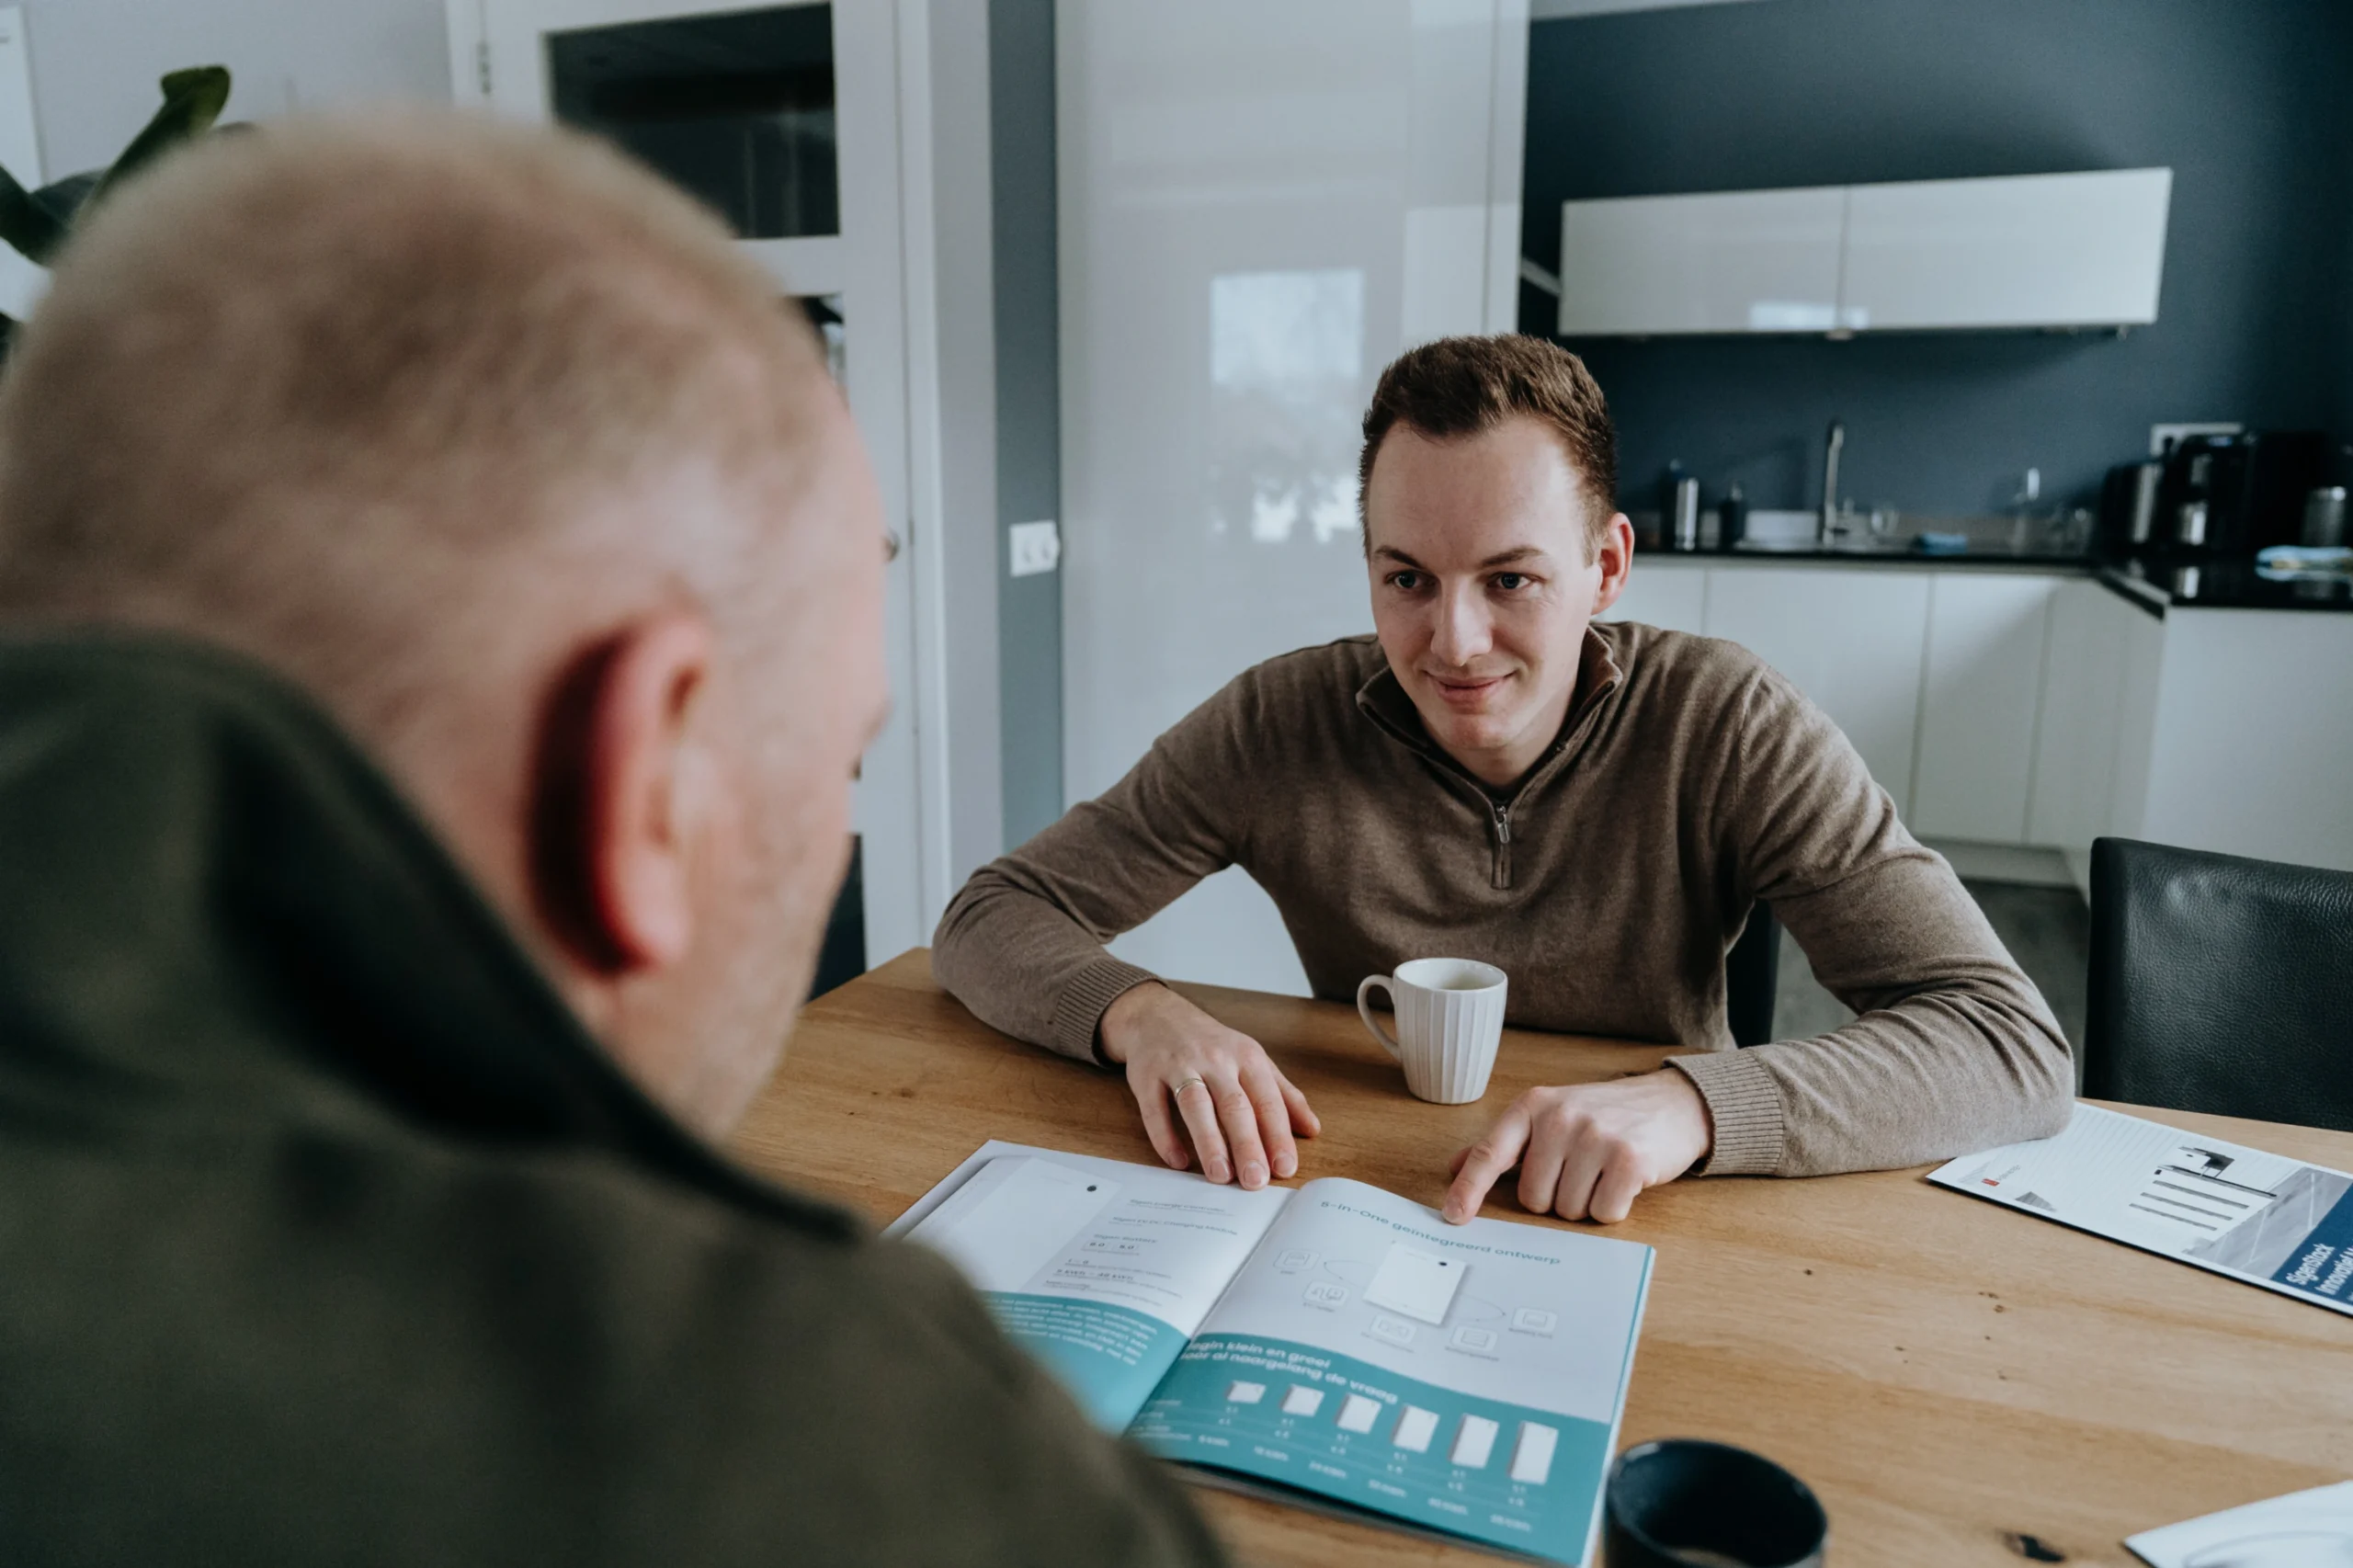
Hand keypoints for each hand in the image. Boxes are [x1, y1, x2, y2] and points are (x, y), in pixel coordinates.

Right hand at [1100, 982, 1319, 1188]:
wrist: (1158, 1015)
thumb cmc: (1212, 1044)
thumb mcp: (1252, 1060)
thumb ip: (1283, 1094)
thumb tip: (1312, 1129)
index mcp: (1246, 1057)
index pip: (1267, 1100)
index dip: (1277, 1135)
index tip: (1285, 1168)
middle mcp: (1215, 1059)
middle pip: (1234, 1104)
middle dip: (1247, 1144)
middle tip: (1256, 1181)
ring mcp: (1179, 1065)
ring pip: (1196, 1105)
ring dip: (1209, 1142)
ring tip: (1221, 1176)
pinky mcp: (1146, 1076)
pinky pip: (1155, 1109)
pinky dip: (1165, 1136)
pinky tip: (1177, 1161)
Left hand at [1443, 1070, 1712, 1224]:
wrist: (1672, 1103)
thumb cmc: (1605, 1115)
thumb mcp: (1551, 1116)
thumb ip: (1505, 1144)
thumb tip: (1455, 1166)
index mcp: (1533, 1106)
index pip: (1491, 1152)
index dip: (1469, 1188)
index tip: (1453, 1216)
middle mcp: (1560, 1118)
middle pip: (1534, 1198)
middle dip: (1556, 1197)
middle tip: (1580, 1171)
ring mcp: (1595, 1137)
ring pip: (1568, 1210)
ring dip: (1586, 1203)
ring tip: (1603, 1172)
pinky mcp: (1629, 1159)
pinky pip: (1604, 1213)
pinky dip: (1613, 1208)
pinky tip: (1624, 1182)